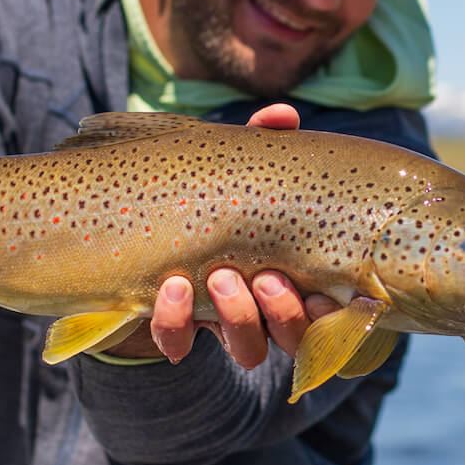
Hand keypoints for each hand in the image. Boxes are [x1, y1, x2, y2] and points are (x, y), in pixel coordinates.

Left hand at [98, 103, 338, 367]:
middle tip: (266, 278)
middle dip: (285, 312)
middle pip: (295, 337)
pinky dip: (176, 322)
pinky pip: (177, 344)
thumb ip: (260, 144)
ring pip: (248, 349)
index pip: (328, 310)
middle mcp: (263, 310)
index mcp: (291, 275)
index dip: (334, 311)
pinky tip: (170, 287)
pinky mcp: (172, 331)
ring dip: (239, 318)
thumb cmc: (204, 196)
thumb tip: (282, 114)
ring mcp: (218, 324)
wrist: (130, 228)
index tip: (330, 292)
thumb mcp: (234, 169)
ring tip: (220, 278)